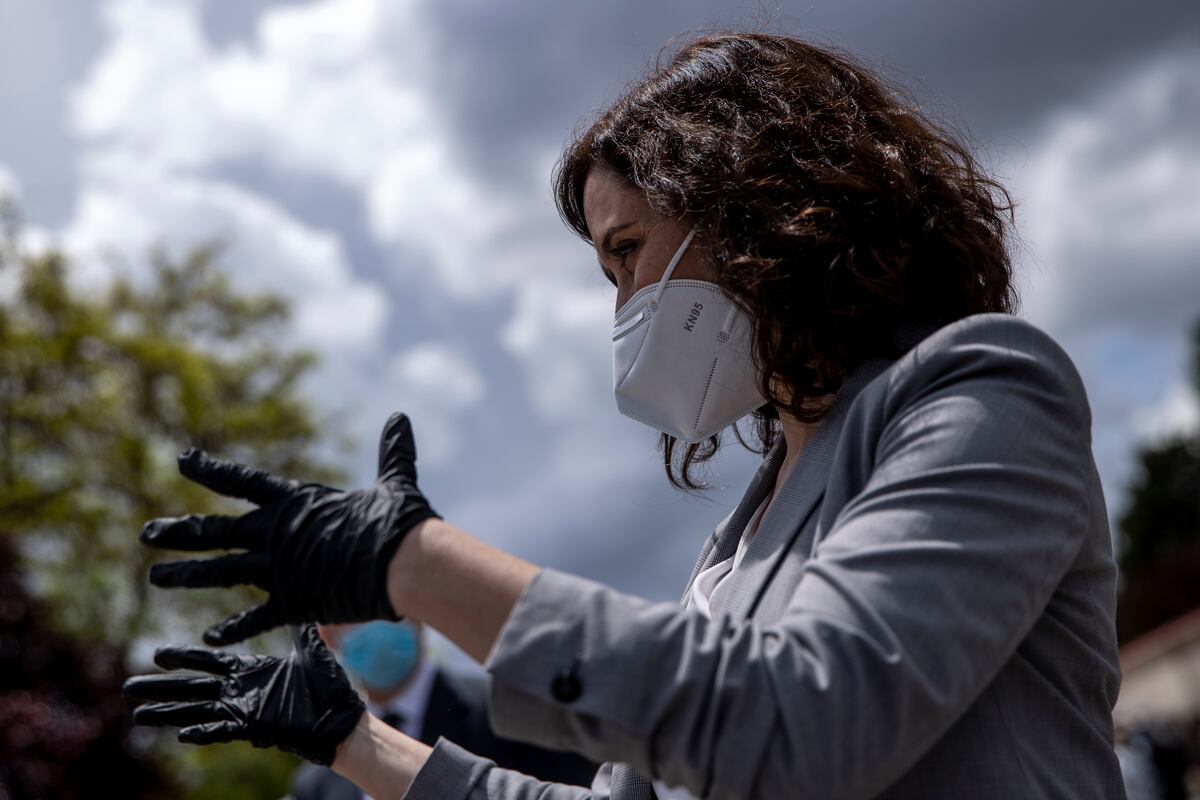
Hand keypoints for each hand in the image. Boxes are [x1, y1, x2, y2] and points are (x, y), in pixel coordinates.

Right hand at [123, 624, 365, 764]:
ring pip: (198, 711)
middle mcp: (241, 691)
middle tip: (127, 687)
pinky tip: (180, 734)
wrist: (343, 717)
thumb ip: (302, 629)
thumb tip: (304, 596)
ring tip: (138, 714)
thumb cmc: (328, 686)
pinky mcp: (255, 729)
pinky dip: (203, 731)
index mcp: (251, 671)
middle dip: (160, 687)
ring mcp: (245, 711)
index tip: (156, 654)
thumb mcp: (312, 650)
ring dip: (168, 713)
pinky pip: (223, 730)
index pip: (208, 662)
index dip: (184, 658)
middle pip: (192, 687)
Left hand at [143, 412, 438, 644]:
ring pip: (220, 571)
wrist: (404, 565)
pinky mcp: (292, 601)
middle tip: (146, 532)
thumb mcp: (395, 483)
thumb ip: (392, 453)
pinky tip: (209, 635)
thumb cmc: (400, 523)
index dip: (210, 469)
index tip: (182, 460)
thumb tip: (401, 418)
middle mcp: (277, 532)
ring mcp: (280, 568)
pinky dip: (233, 628)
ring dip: (186, 575)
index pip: (242, 481)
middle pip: (215, 529)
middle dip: (179, 531)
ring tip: (156, 577)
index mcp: (296, 501)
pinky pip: (254, 617)